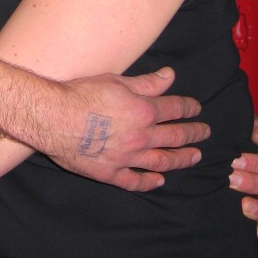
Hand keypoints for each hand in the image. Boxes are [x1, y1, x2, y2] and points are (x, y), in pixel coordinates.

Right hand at [47, 68, 208, 190]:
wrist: (53, 117)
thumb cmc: (82, 94)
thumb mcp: (116, 81)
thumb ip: (146, 82)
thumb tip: (170, 76)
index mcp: (144, 111)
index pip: (175, 109)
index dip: (189, 108)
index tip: (197, 109)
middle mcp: (141, 137)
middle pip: (175, 137)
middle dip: (194, 134)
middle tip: (204, 134)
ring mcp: (127, 158)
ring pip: (162, 161)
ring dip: (181, 159)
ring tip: (194, 157)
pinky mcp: (110, 173)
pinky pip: (135, 181)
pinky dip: (150, 182)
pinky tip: (159, 181)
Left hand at [230, 117, 257, 236]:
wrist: (198, 150)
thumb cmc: (220, 135)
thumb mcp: (233, 125)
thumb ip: (251, 126)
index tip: (236, 160)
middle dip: (252, 181)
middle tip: (231, 178)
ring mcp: (257, 196)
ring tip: (242, 203)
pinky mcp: (248, 212)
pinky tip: (253, 229)